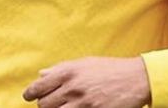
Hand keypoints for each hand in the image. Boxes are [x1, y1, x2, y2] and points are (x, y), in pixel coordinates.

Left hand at [23, 57, 149, 107]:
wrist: (137, 79)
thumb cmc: (110, 69)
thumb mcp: (85, 63)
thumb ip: (61, 69)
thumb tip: (41, 74)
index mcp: (68, 72)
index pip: (38, 87)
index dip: (30, 94)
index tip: (30, 97)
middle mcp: (73, 87)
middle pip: (43, 105)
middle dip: (44, 105)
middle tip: (51, 103)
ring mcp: (83, 103)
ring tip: (63, 107)